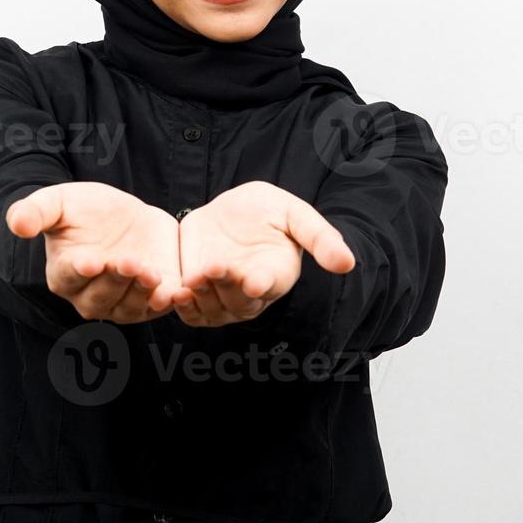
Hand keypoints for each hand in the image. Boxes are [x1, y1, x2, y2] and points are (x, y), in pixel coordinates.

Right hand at [6, 182, 181, 323]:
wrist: (129, 217)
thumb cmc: (88, 210)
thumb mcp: (60, 202)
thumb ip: (35, 211)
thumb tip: (15, 224)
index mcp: (64, 274)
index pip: (69, 277)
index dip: (79, 271)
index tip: (90, 261)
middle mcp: (89, 296)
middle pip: (100, 297)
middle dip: (115, 280)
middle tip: (128, 260)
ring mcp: (120, 303)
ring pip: (128, 308)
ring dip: (140, 293)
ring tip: (151, 272)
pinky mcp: (150, 303)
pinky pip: (156, 310)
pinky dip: (165, 304)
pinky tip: (173, 291)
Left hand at [172, 181, 354, 327]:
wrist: (228, 211)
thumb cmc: (266, 211)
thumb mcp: (294, 214)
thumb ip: (319, 237)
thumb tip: (349, 264)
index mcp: (277, 274)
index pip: (271, 286)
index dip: (262, 285)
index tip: (253, 280)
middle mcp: (252, 293)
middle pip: (239, 301)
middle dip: (226, 287)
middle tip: (215, 268)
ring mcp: (223, 298)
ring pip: (213, 310)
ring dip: (202, 298)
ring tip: (192, 281)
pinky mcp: (197, 297)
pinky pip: (190, 312)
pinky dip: (182, 307)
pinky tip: (174, 293)